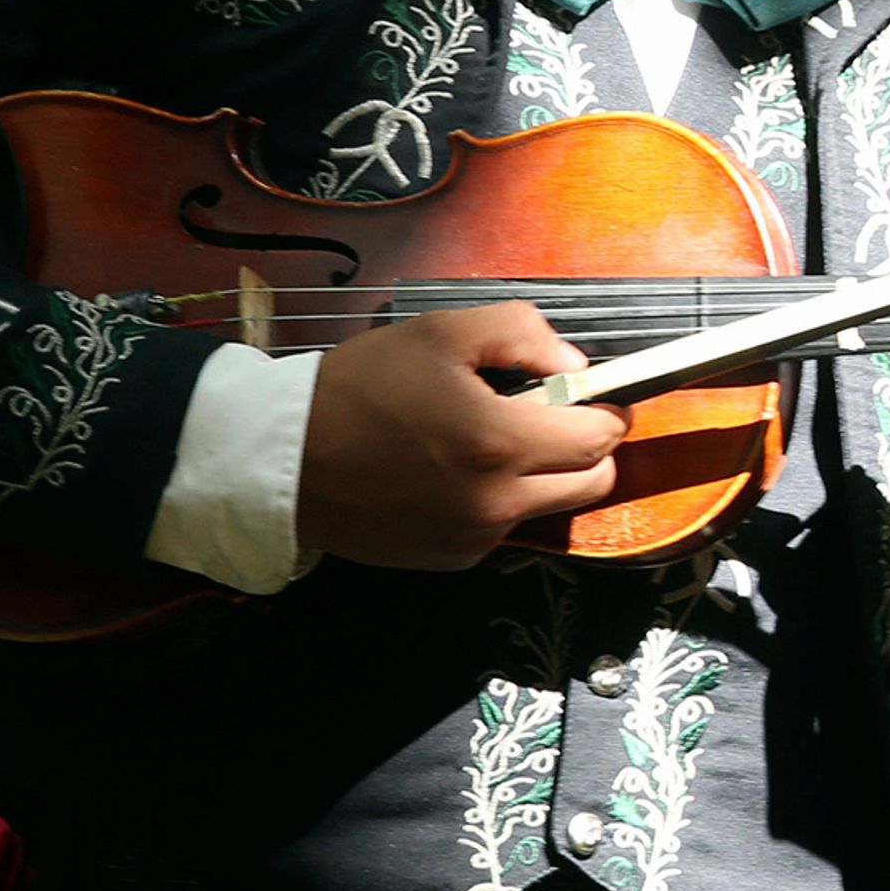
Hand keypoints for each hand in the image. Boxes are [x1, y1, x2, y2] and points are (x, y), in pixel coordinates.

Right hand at [297, 302, 629, 570]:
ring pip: (550, 507)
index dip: (607, 409)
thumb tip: (575, 367)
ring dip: (542, 474)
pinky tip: (454, 471)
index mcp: (501, 443)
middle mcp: (497, 502)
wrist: (282, 458)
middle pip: (595, 483)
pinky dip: (499, 500)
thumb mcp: (441, 331)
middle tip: (549, 416)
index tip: (591, 394)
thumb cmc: (360, 386)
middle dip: (586, 447)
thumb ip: (523, 334)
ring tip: (488, 439)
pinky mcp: (450, 559)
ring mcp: (475, 538)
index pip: (602, 437)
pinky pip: (503, 528)